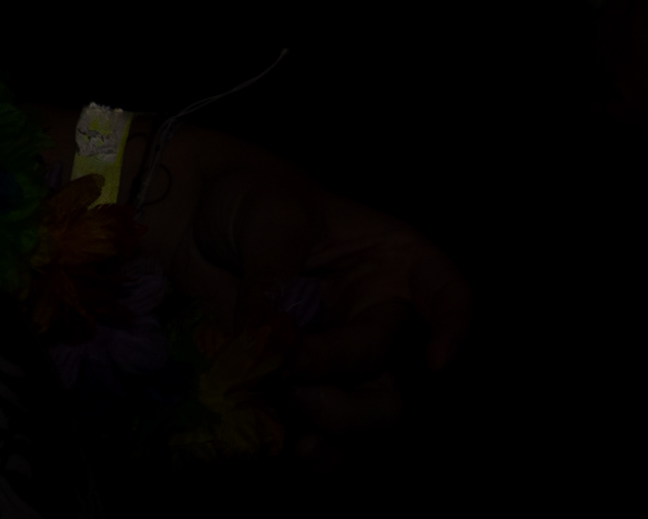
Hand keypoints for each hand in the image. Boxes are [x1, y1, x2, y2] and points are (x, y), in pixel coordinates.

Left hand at [147, 125, 469, 442]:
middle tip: (298, 387)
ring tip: (289, 413)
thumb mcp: (272, 219)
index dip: (454, 327)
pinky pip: (323, 436)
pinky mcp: (296, 387)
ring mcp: (336, 357)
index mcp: (391, 261)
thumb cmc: (252, 198)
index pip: (446, 293)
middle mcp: (373, 314)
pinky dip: (315, 450)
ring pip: (366, 413)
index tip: (435, 360)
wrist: (193, 222)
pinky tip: (290, 448)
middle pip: (393, 371)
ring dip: (335, 427)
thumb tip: (268, 342)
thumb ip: (274, 280)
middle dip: (351, 390)